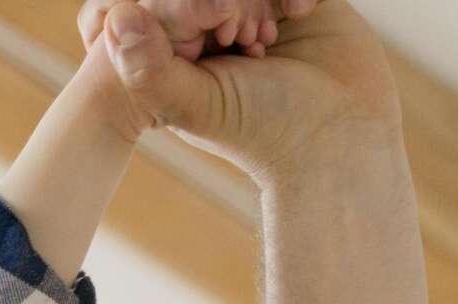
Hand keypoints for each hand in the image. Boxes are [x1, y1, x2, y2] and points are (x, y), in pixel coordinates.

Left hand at [80, 0, 400, 183]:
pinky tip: (301, 12)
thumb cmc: (261, 130)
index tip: (217, 40)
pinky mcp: (296, 0)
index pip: (161, 4)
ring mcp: (256, 10)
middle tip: (246, 43)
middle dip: (227, 3)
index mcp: (175, 51)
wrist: (340, 137)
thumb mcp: (195, 103)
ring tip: (268, 40)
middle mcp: (212, 27)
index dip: (183, 7)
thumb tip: (116, 17)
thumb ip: (148, 68)